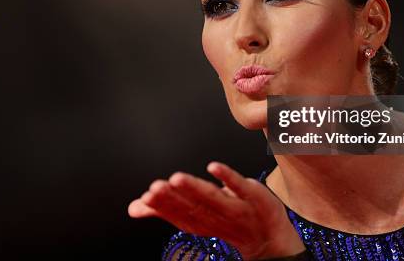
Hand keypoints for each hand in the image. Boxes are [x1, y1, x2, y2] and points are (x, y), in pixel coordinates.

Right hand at [128, 161, 305, 259]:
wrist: (269, 238)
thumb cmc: (228, 221)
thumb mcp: (195, 218)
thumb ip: (165, 210)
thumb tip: (134, 207)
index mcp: (201, 222)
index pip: (179, 215)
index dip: (162, 207)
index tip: (146, 197)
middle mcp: (217, 217)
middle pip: (193, 208)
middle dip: (173, 198)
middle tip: (155, 188)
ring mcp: (237, 208)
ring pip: (213, 198)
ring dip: (195, 188)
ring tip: (177, 178)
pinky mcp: (254, 196)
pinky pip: (240, 186)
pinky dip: (227, 177)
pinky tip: (213, 167)